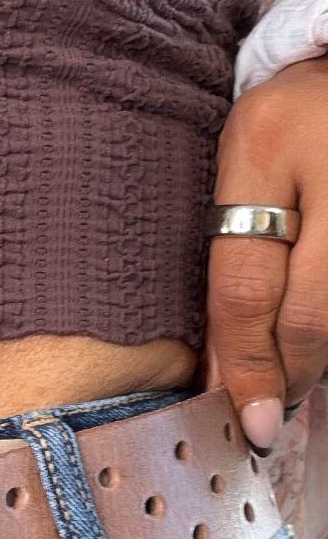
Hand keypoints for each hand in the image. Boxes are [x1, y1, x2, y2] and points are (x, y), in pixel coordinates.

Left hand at [205, 55, 327, 449]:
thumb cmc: (288, 121)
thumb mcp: (244, 161)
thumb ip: (232, 258)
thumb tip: (222, 370)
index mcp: (261, 140)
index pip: (245, 285)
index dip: (244, 364)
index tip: (245, 417)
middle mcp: (327, 159)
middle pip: (308, 313)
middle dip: (289, 375)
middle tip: (270, 412)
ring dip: (320, 357)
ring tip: (298, 374)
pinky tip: (321, 338)